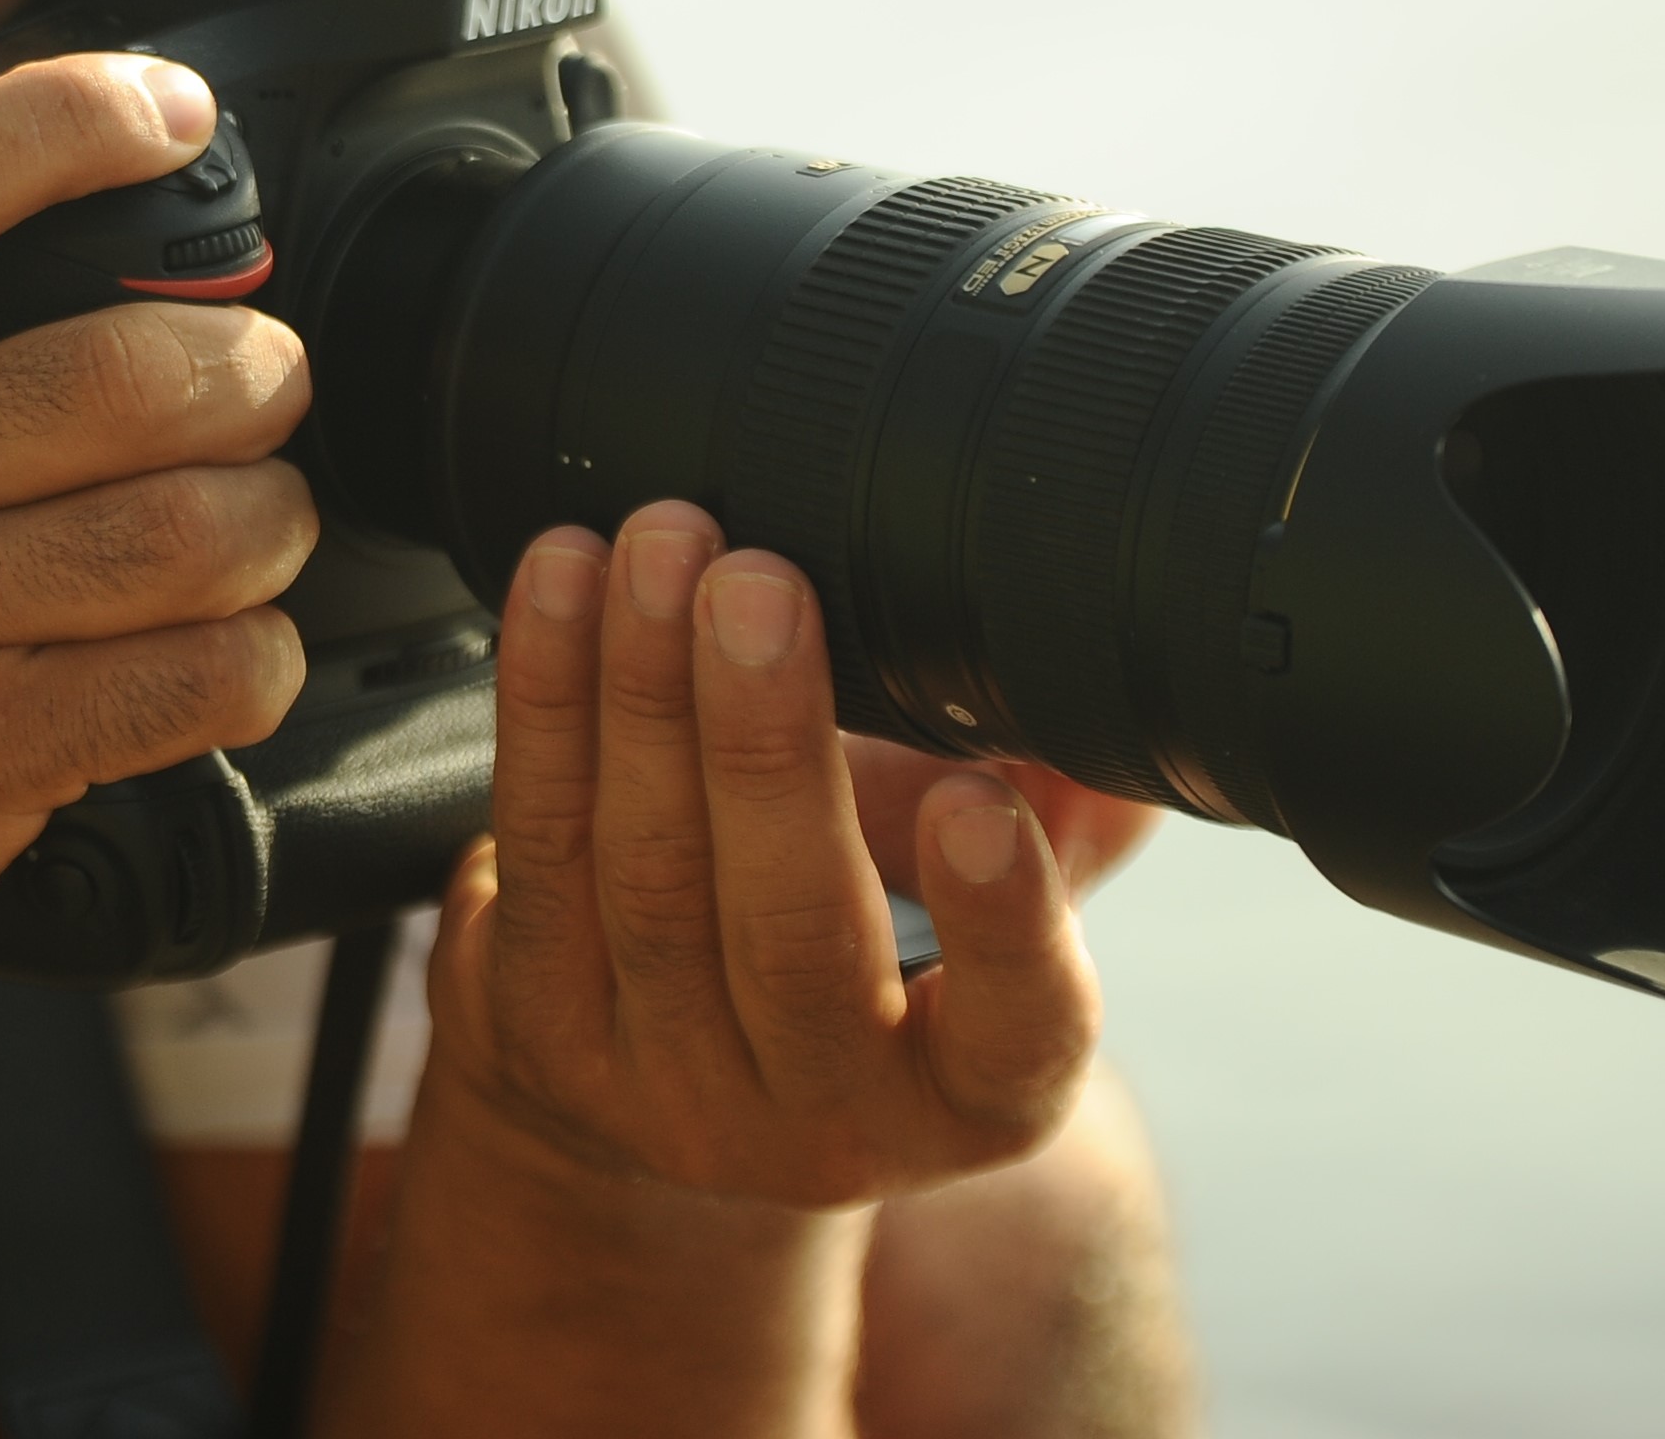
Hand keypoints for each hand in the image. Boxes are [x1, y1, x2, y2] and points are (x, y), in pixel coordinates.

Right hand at [0, 0, 318, 1069]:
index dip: (76, 117)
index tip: (174, 112)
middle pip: (125, 369)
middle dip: (250, 370)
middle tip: (261, 379)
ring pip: (187, 530)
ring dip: (267, 521)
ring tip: (252, 518)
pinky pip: (187, 682)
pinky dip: (246, 660)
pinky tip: (221, 647)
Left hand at [422, 503, 1104, 1212]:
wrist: (676, 1080)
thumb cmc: (870, 947)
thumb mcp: (981, 910)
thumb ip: (1064, 817)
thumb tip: (1124, 692)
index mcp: (973, 1094)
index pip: (1016, 1032)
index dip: (1004, 923)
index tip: (981, 800)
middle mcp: (822, 1114)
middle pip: (793, 933)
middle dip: (767, 742)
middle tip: (758, 584)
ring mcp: (667, 1081)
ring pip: (649, 875)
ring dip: (644, 690)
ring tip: (661, 549)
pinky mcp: (540, 1023)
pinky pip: (539, 841)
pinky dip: (547, 697)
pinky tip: (565, 582)